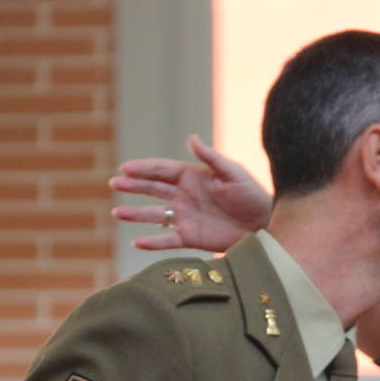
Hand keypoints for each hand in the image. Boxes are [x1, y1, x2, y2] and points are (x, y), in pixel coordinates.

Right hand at [110, 134, 271, 252]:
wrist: (264, 224)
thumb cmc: (252, 195)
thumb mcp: (233, 173)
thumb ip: (211, 158)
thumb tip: (191, 138)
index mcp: (192, 177)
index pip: (162, 170)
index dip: (144, 168)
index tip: (125, 168)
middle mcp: (185, 196)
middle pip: (153, 189)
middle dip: (133, 186)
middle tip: (115, 183)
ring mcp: (185, 217)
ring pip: (154, 215)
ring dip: (136, 214)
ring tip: (117, 212)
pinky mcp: (190, 237)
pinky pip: (166, 239)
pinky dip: (152, 242)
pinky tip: (136, 242)